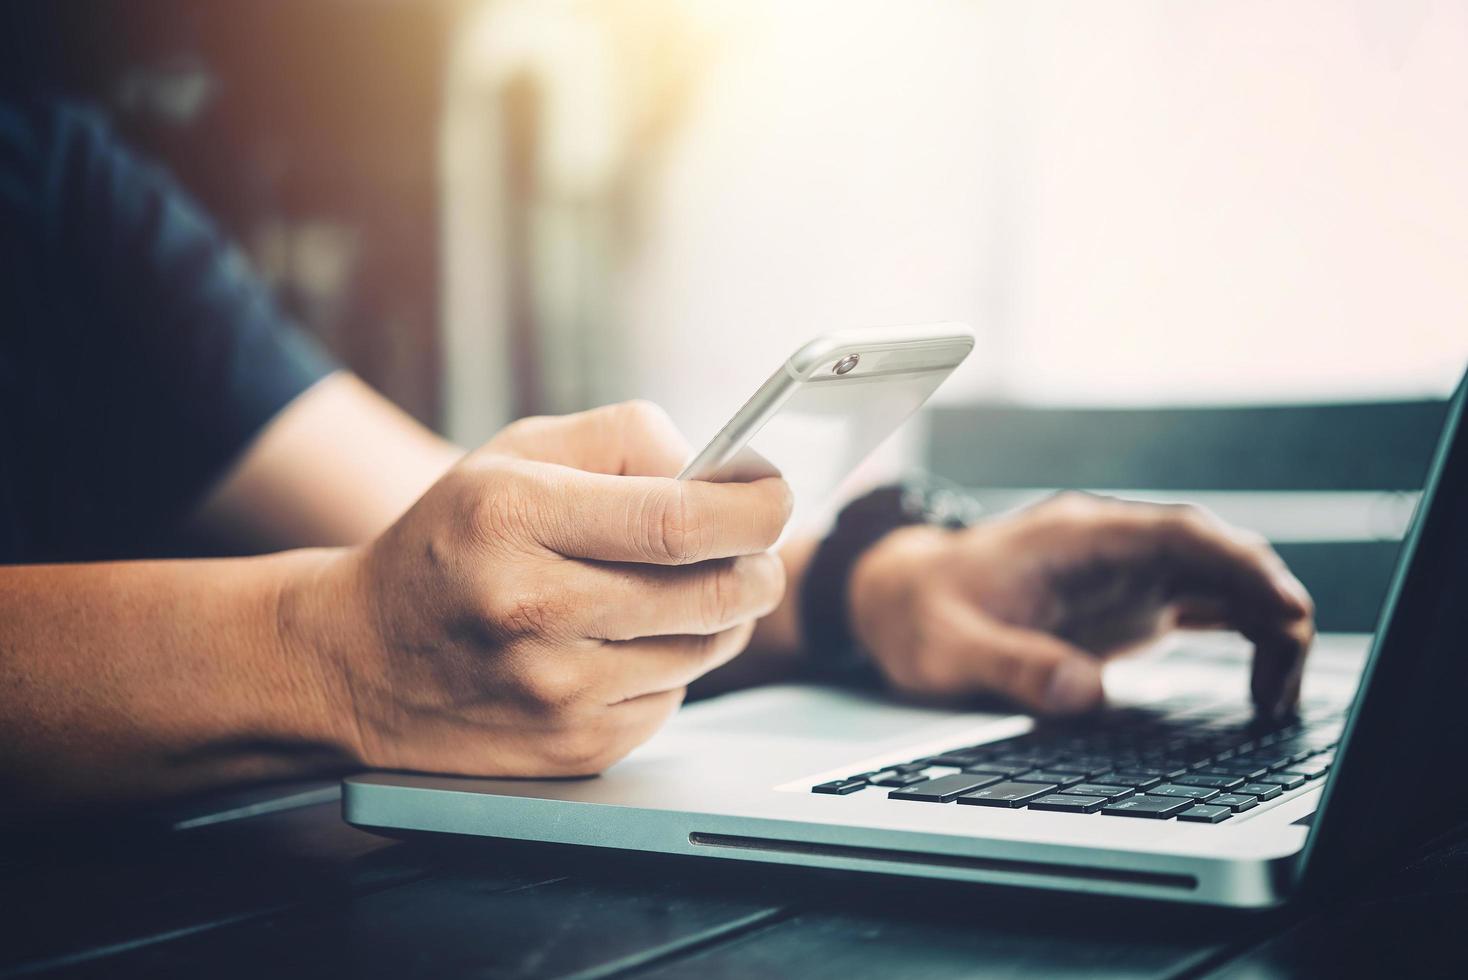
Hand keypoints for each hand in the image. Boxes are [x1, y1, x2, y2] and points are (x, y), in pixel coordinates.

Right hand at [290, 401, 791, 776]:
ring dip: (720, 616)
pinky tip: (626, 643)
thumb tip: (725, 470)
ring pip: (705, 650)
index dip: (755, 509)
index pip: (678, 521)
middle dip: (757, 566)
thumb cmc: (453, 542)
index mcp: (515, 516)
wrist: (360, 660)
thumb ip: (626, 439)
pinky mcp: (573, 748)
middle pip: (711, 594)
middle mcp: (532, 608)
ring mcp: (554, 691)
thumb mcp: (517, 453)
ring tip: (684, 590)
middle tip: (755, 550)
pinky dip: (672, 665)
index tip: (780, 496)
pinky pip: (672, 698)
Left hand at [847, 492, 1314, 718]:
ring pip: (1218, 580)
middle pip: (1213, 554)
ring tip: (1277, 697)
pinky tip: (1263, 680)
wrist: (896, 600)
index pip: (1177, 533)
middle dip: (1267, 601)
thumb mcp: (949, 648)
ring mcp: (1123, 572)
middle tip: (1286, 677)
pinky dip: (1242, 634)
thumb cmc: (919, 614)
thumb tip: (1085, 692)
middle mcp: (1110, 546)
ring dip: (1262, 622)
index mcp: (1075, 537)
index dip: (1237, 565)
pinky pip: (1203, 605)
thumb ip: (1012, 665)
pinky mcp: (1126, 603)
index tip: (1283, 607)